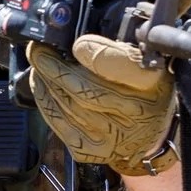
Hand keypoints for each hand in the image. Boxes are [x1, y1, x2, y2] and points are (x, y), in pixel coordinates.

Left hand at [26, 35, 176, 175]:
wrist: (148, 137)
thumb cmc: (145, 92)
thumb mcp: (147, 63)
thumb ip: (121, 48)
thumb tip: (83, 40)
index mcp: (152, 85)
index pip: (123, 68)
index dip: (96, 54)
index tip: (78, 44)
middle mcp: (134, 115)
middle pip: (85, 89)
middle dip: (55, 67)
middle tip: (38, 49)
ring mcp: (111, 137)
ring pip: (67, 104)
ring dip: (46, 81)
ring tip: (38, 62)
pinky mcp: (90, 150)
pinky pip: (58, 121)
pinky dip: (45, 99)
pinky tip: (41, 84)